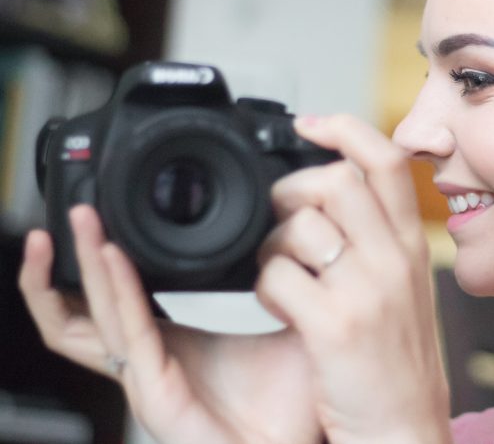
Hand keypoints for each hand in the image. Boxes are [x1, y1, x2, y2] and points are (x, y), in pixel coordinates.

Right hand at [19, 207, 320, 443]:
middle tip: (74, 211)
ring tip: (80, 222)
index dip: (94, 265)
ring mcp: (144, 380)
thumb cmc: (286, 406)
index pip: (112, 299)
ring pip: (90, 318)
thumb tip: (296, 244)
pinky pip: (130, 334)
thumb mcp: (283, 328)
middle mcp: (145, 361)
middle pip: (84, 307)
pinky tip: (114, 258)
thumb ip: (283, 287)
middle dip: (72, 259)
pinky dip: (119, 292)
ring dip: (80, 268)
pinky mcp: (155, 394)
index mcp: (166, 345)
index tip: (96, 220)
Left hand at [256, 114, 450, 443]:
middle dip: (292, 188)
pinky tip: (278, 303)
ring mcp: (368, 291)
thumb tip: (334, 194)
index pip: (388, 161)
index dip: (346, 129)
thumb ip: (380, 241)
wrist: (404, 430)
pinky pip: (278, 276)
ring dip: (272, 242)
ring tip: (278, 268)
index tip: (311, 124)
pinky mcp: (336, 327)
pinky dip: (265, 284)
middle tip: (281, 214)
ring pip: (301, 225)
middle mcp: (396, 260)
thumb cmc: (396, 364)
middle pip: (336, 181)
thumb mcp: (405, 290)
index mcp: (413, 246)